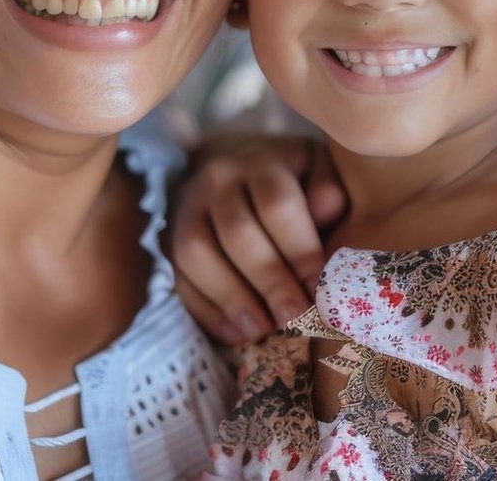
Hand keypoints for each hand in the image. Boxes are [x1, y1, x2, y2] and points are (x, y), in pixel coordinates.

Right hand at [171, 135, 347, 344]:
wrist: (239, 172)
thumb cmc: (293, 180)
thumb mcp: (318, 172)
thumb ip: (328, 189)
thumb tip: (325, 211)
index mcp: (262, 162)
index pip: (277, 205)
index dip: (299, 250)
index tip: (318, 289)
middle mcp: (217, 181)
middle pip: (237, 234)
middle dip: (268, 281)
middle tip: (292, 317)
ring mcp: (185, 209)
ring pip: (197, 254)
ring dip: (231, 298)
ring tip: (261, 331)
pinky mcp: (167, 240)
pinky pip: (178, 277)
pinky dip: (206, 311)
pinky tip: (235, 334)